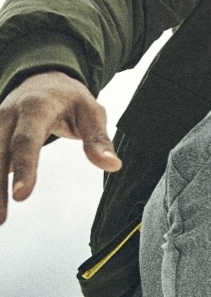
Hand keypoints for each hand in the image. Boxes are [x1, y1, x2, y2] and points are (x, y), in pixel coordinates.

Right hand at [0, 70, 120, 223]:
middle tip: (1, 218)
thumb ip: (98, 140)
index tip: (21, 195)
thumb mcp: (91, 111)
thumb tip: (112, 165)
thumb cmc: (69, 98)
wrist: (43, 77)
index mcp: (37, 107)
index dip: (24, 167)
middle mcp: (10, 114)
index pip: (27, 140)